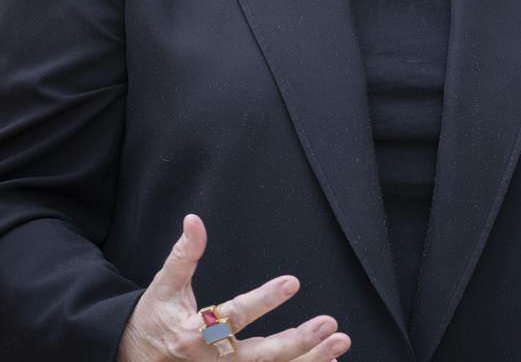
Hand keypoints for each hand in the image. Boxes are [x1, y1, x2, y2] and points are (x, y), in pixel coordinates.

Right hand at [118, 214, 350, 361]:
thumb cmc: (154, 317)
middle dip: (298, 342)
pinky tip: (329, 361)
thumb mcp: (165, 283)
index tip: (293, 282)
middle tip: (330, 324)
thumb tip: (194, 220)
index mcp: (195, 333)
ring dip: (308, 360)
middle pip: (259, 356)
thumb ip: (184, 253)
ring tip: (339, 343)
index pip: (234, 315)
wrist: (133, 357)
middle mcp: (212, 361)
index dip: (264, 300)